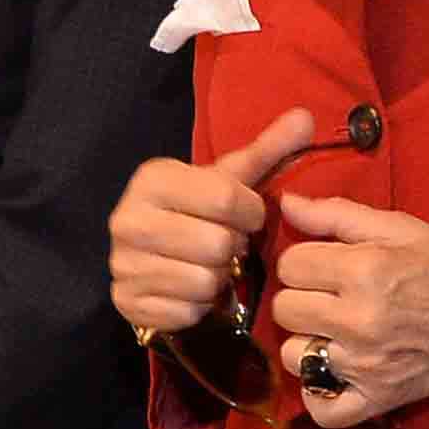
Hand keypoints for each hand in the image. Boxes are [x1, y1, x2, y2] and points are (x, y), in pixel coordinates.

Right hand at [108, 107, 321, 338]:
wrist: (151, 255)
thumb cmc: (199, 211)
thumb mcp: (230, 179)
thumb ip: (268, 149)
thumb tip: (306, 117)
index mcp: (152, 179)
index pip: (226, 198)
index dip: (251, 212)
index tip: (247, 216)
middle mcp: (128, 219)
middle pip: (217, 244)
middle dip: (233, 248)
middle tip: (226, 244)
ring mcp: (122, 263)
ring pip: (204, 281)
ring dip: (218, 279)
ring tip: (209, 265)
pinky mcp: (125, 302)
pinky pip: (186, 311)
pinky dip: (198, 305)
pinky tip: (190, 289)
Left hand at [268, 192, 428, 428]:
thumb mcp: (404, 228)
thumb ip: (338, 215)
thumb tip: (287, 204)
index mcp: (366, 272)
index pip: (291, 265)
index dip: (307, 259)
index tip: (330, 264)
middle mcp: (360, 321)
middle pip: (285, 309)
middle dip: (305, 296)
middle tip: (333, 295)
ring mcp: (367, 366)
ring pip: (294, 355)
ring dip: (309, 341)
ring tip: (336, 331)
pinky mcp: (380, 400)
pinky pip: (322, 410)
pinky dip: (319, 394)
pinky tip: (333, 373)